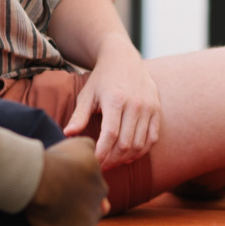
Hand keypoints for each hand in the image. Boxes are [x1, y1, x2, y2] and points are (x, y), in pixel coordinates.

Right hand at [23, 138, 108, 225]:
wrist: (42, 181)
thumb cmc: (56, 160)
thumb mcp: (78, 145)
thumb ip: (87, 145)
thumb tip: (88, 146)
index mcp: (98, 184)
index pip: (98, 192)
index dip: (86, 194)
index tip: (71, 195)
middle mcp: (97, 206)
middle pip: (97, 214)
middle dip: (88, 215)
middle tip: (72, 217)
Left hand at [65, 41, 162, 168]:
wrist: (123, 58)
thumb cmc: (102, 79)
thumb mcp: (87, 94)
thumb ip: (79, 116)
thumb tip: (67, 135)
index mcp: (115, 100)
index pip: (110, 135)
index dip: (101, 153)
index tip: (93, 162)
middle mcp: (135, 104)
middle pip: (125, 143)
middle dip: (112, 160)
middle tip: (101, 167)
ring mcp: (149, 107)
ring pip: (140, 144)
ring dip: (126, 158)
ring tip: (113, 162)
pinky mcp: (157, 109)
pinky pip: (152, 138)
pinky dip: (141, 151)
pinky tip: (129, 156)